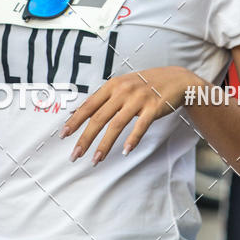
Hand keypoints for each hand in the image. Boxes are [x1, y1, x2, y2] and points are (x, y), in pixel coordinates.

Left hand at [59, 66, 197, 164]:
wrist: (176, 79)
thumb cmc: (145, 85)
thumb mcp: (122, 86)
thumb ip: (102, 99)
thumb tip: (76, 112)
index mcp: (113, 85)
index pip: (89, 105)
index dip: (75, 121)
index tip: (63, 135)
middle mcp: (123, 91)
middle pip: (99, 117)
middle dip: (85, 138)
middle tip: (75, 155)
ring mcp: (139, 99)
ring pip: (117, 124)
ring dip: (105, 144)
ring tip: (96, 160)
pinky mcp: (154, 108)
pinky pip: (141, 126)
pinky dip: (132, 139)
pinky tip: (125, 151)